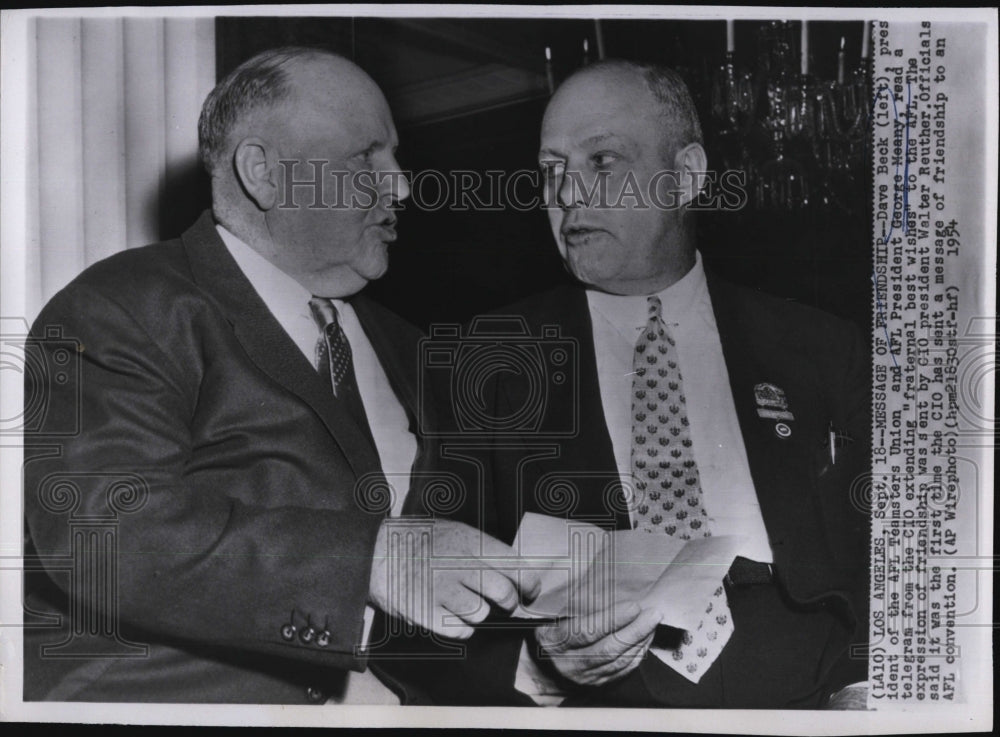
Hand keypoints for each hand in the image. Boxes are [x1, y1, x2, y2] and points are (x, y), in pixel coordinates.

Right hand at [368, 518, 540, 639]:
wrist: (372, 552)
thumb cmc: (417, 541)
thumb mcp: (453, 530)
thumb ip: (483, 549)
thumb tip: (515, 571)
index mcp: (469, 541)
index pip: (516, 566)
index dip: (529, 584)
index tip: (530, 592)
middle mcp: (458, 565)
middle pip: (504, 594)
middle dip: (509, 603)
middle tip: (504, 603)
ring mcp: (441, 590)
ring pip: (482, 614)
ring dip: (478, 613)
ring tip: (463, 602)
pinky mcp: (426, 613)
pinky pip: (460, 632)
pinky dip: (460, 628)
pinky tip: (448, 613)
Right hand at [533, 602, 661, 686]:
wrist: (541, 669)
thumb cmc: (546, 632)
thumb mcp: (542, 616)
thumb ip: (556, 602)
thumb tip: (566, 579)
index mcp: (554, 642)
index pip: (586, 632)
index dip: (611, 620)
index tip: (632, 605)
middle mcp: (569, 663)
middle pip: (607, 648)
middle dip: (634, 630)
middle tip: (653, 613)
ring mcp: (585, 677)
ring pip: (618, 661)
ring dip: (639, 641)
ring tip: (653, 623)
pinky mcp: (598, 684)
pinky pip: (622, 671)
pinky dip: (637, 655)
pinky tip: (646, 640)